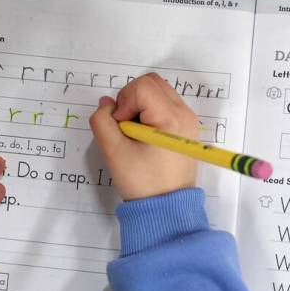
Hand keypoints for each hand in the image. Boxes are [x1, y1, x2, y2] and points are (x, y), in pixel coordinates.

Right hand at [89, 73, 197, 200]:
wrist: (167, 208)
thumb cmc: (142, 182)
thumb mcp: (114, 152)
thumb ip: (102, 122)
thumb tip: (106, 104)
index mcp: (171, 119)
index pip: (142, 87)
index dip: (124, 102)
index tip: (122, 127)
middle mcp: (184, 114)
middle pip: (151, 82)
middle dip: (131, 98)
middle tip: (125, 126)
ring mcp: (187, 119)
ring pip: (157, 90)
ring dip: (139, 104)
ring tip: (134, 131)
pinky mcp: (184, 126)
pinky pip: (163, 103)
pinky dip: (148, 111)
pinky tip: (143, 134)